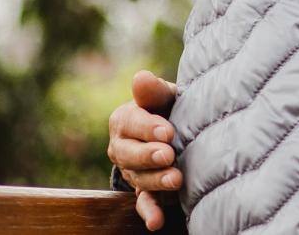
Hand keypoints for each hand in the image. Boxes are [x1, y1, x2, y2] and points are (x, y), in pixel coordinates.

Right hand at [106, 70, 180, 230]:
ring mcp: (132, 171)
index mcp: (124, 120)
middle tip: (169, 155)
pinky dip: (149, 212)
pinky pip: (143, 202)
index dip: (149, 128)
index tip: (168, 132)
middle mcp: (122, 147)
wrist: (175, 129)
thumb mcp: (164, 96)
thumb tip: (141, 77)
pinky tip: (156, 222)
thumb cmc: (169, 107)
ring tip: (176, 180)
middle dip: (150, 156)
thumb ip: (154, 90)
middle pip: (130, 154)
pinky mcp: (144, 190)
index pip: (132, 123)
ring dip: (156, 180)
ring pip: (139, 178)